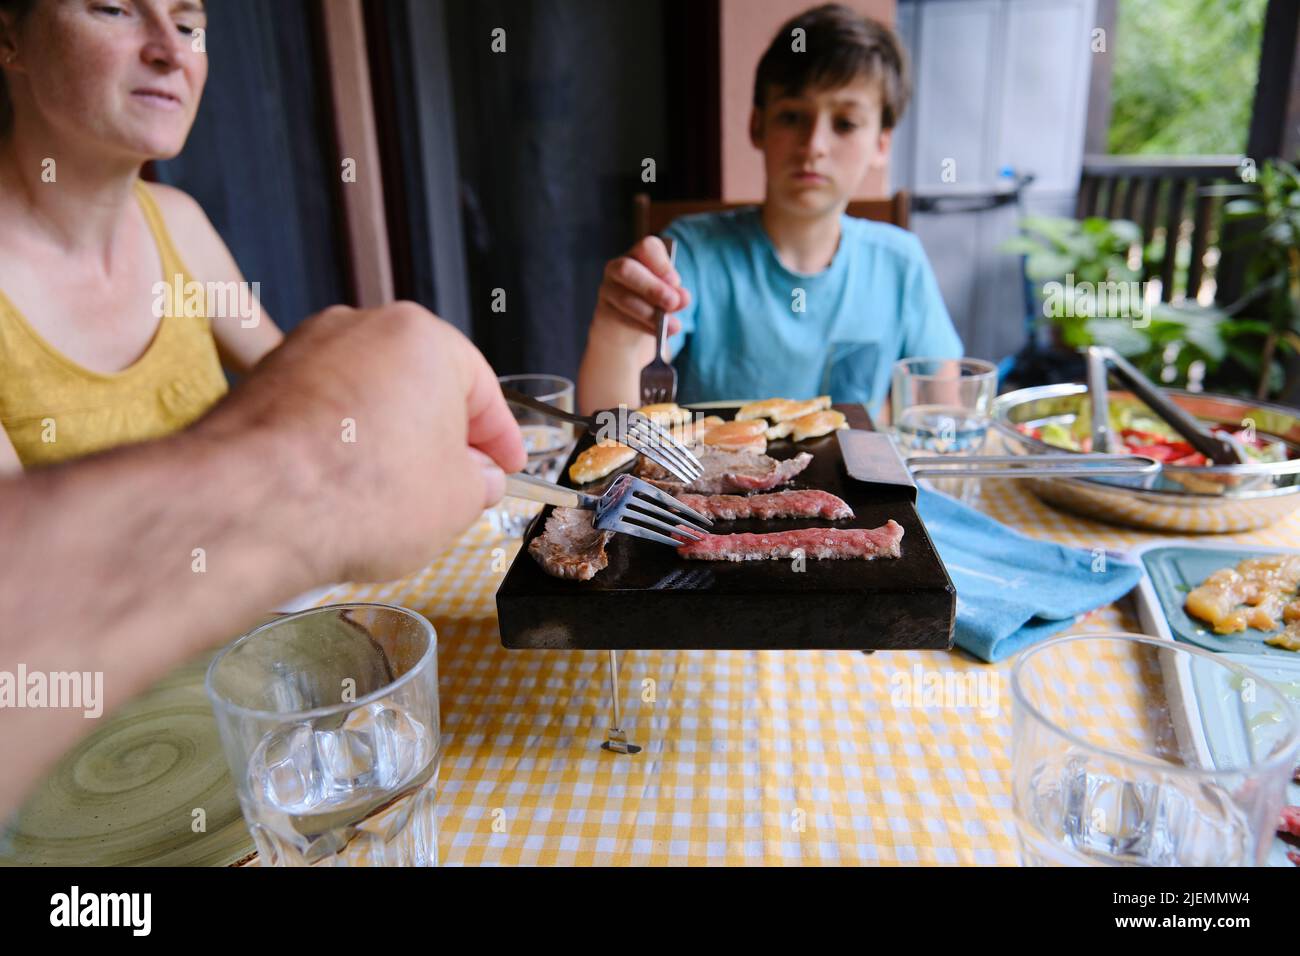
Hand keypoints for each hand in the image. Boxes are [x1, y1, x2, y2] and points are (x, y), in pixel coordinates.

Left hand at [197, 302, 526, 582]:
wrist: (253, 507)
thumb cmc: (357, 493)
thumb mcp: (456, 501)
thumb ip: (477, 482)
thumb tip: (475, 480)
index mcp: (422, 337)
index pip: (480, 387)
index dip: (501, 437)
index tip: (506, 465)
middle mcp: (359, 328)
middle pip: (419, 384)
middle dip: (439, 435)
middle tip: (456, 484)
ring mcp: (303, 351)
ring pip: (365, 397)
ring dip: (385, 440)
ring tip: (394, 498)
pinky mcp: (259, 384)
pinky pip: (318, 414)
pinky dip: (336, 447)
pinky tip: (342, 493)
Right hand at [593, 236, 690, 337]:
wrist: (631, 324)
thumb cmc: (654, 301)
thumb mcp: (668, 295)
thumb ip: (676, 294)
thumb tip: (683, 298)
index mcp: (640, 255)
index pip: (647, 248)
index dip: (662, 264)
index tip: (676, 282)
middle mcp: (619, 266)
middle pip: (627, 269)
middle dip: (652, 287)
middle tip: (673, 303)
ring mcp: (608, 288)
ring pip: (624, 298)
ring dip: (650, 313)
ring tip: (672, 325)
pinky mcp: (604, 311)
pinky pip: (621, 318)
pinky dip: (643, 326)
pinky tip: (658, 333)